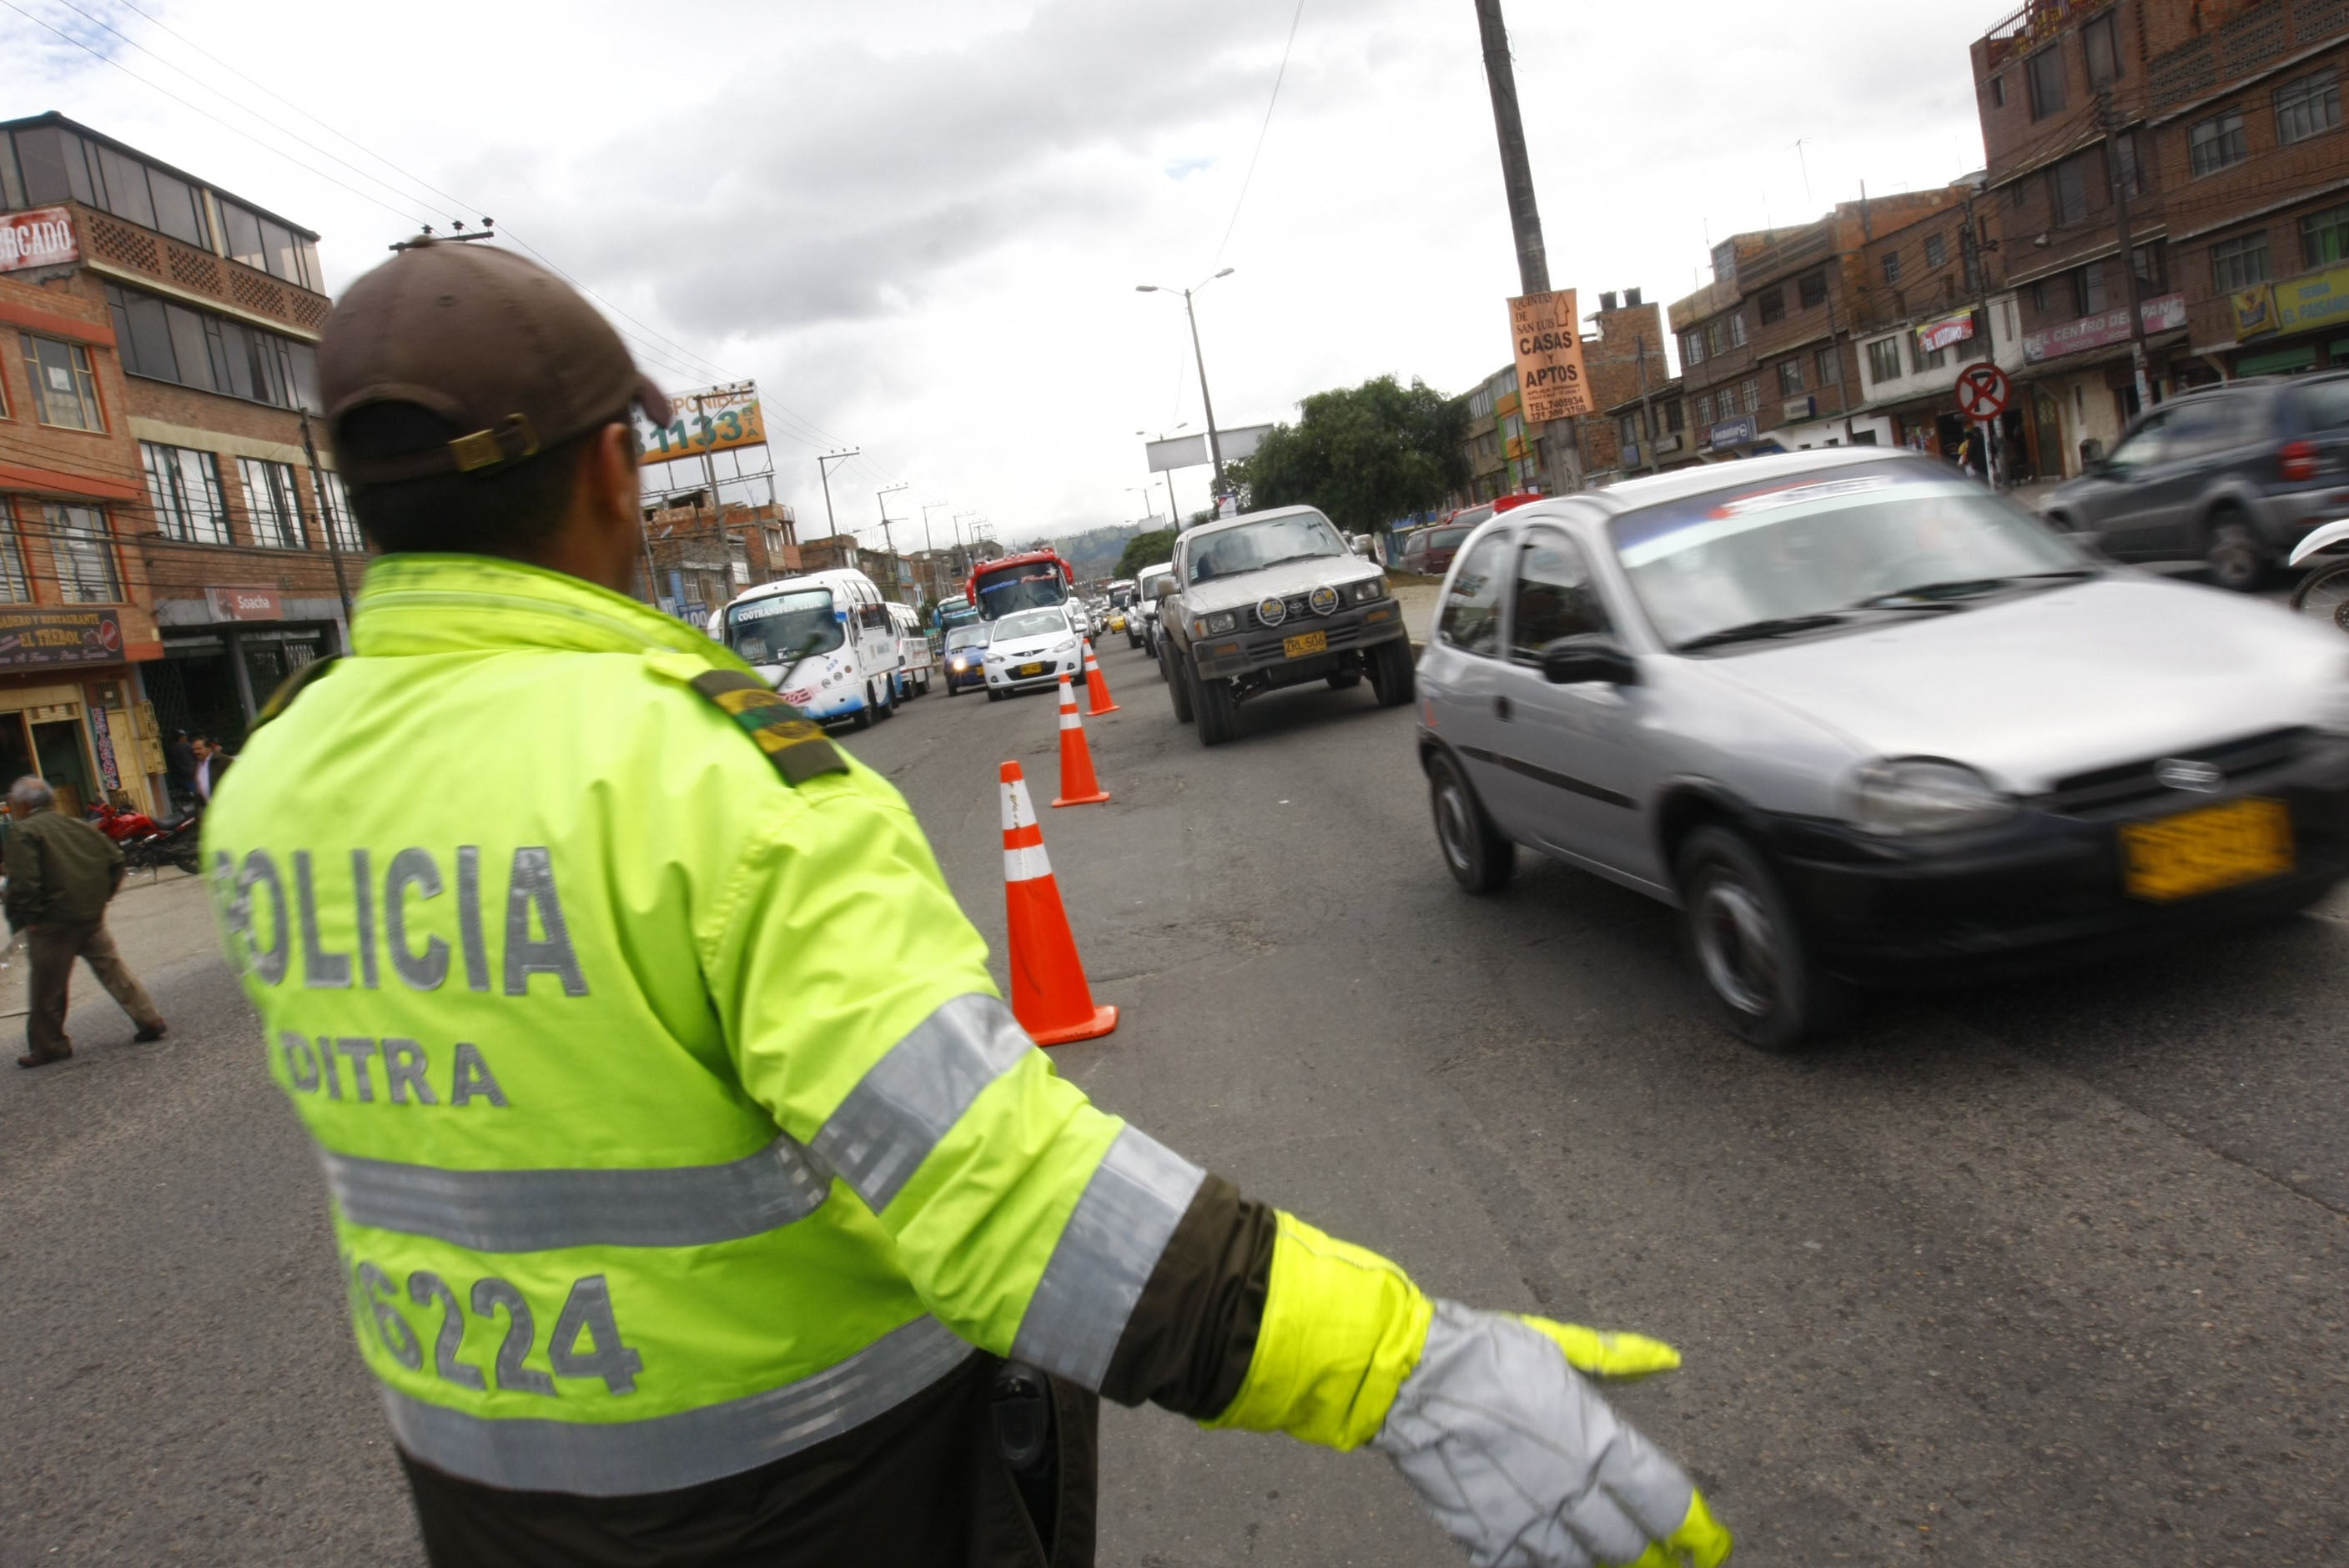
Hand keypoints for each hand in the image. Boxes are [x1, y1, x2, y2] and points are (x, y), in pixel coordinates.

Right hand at [1374, 1301, 1729, 1567]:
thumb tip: (1669, 1358)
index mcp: (1598, 1444)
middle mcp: (1572, 1492)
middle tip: (1654, 1553)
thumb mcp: (1556, 1345)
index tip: (1709, 1545)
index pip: (1667, 1504)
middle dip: (1645, 1552)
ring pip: (1583, 1567)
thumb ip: (1616, 1360)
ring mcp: (1528, 1522)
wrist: (1406, 1377)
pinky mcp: (1485, 1537)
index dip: (1695, 1532)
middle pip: (1630, 1548)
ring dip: (1597, 1562)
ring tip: (1600, 1553)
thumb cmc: (1484, 1352)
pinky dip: (1538, 1566)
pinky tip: (1543, 1555)